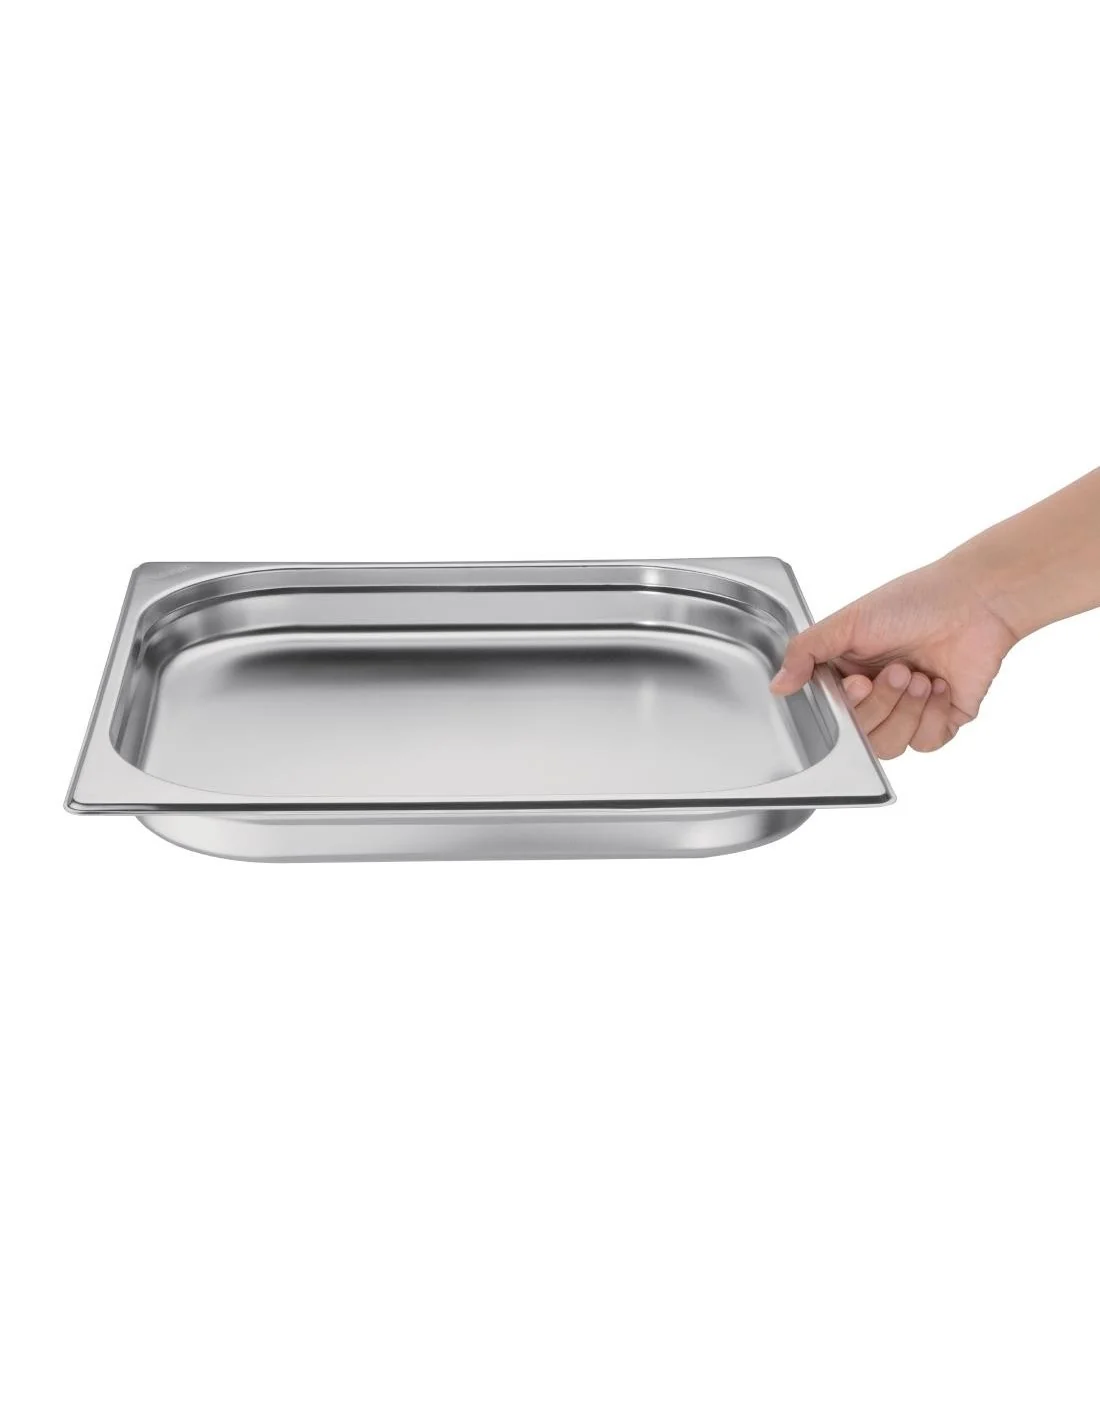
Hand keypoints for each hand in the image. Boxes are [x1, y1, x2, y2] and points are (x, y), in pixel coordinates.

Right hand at [770, 555, 1018, 757]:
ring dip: (907, 711)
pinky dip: (934, 717)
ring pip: (892, 746)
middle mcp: (876, 695)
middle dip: (882, 703)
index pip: (832, 714)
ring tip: (922, 677)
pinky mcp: (943, 719)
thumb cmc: (915, 601)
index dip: (846, 708)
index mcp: (848, 673)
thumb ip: (805, 652)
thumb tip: (777, 685)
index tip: (858, 682)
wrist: (975, 601)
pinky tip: (941, 686)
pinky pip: (927, 743)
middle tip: (900, 669)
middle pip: (862, 735)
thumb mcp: (848, 621)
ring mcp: (909, 710)